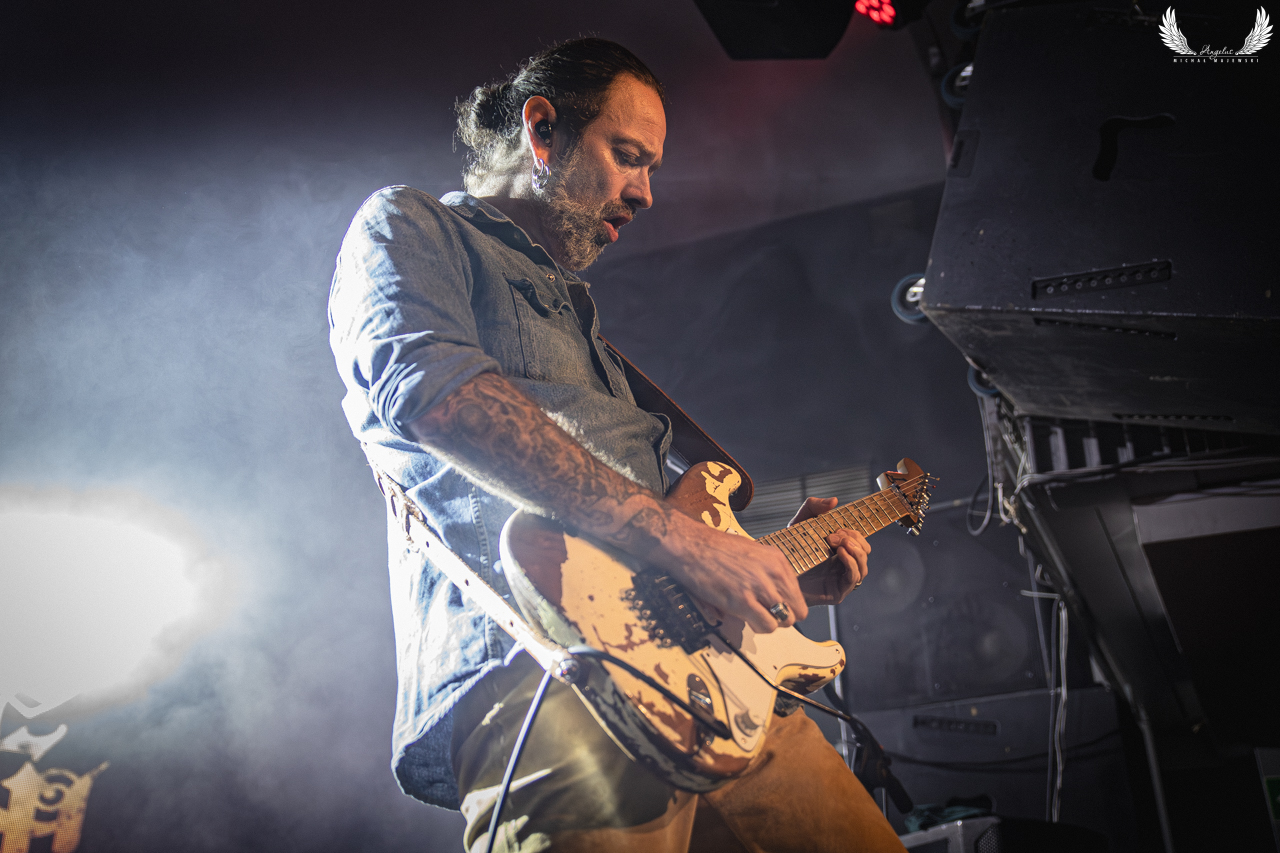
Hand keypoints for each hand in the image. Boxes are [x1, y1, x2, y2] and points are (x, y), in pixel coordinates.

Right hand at [653, 509, 807, 634]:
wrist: (692, 547)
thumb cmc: (716, 548)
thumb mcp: (753, 551)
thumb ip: (768, 570)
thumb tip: (775, 590)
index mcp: (777, 560)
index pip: (797, 594)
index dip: (787, 604)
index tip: (775, 606)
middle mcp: (773, 573)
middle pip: (796, 610)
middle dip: (782, 616)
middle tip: (766, 614)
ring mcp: (760, 588)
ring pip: (784, 620)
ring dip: (771, 623)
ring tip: (755, 616)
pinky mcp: (743, 602)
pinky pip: (767, 626)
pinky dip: (759, 627)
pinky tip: (748, 619)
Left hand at [789, 497, 869, 605]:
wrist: (775, 572)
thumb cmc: (788, 549)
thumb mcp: (800, 522)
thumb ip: (814, 506)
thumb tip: (834, 500)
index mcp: (840, 551)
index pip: (860, 541)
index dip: (854, 532)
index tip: (838, 528)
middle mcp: (843, 566)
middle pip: (865, 551)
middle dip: (854, 539)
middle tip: (833, 536)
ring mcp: (841, 581)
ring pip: (863, 567)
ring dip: (855, 551)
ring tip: (838, 543)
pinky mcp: (837, 592)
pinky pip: (854, 578)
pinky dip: (851, 563)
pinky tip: (840, 553)